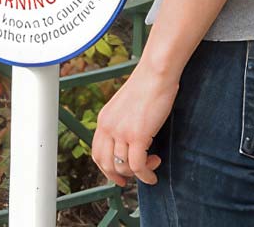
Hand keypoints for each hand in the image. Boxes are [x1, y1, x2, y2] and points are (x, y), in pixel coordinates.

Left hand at [90, 64, 176, 186]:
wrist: (156, 73)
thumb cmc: (147, 86)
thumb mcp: (125, 107)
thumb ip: (122, 123)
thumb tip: (129, 143)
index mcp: (104, 120)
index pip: (97, 153)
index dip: (105, 169)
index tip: (117, 176)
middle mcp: (108, 127)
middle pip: (106, 164)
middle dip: (119, 176)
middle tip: (132, 179)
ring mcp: (121, 132)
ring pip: (124, 167)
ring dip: (139, 172)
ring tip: (153, 164)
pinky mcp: (137, 135)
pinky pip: (138, 166)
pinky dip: (146, 174)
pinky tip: (154, 172)